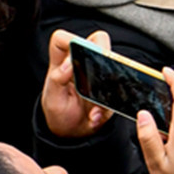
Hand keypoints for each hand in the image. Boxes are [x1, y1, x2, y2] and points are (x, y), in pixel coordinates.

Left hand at [38, 29, 113, 143]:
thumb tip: (68, 64)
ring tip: (96, 101)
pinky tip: (96, 114)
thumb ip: (57, 81)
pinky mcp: (113, 85)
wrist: (74, 133)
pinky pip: (122, 82)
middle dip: (101, 50)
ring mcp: (100, 73)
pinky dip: (111, 100)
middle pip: (97, 40)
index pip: (62, 40)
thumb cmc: (60, 113)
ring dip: (111, 76)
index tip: (77, 52)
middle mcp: (83, 63)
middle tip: (99, 68)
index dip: (69, 40)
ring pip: (114, 58)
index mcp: (62, 64)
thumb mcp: (52, 100)